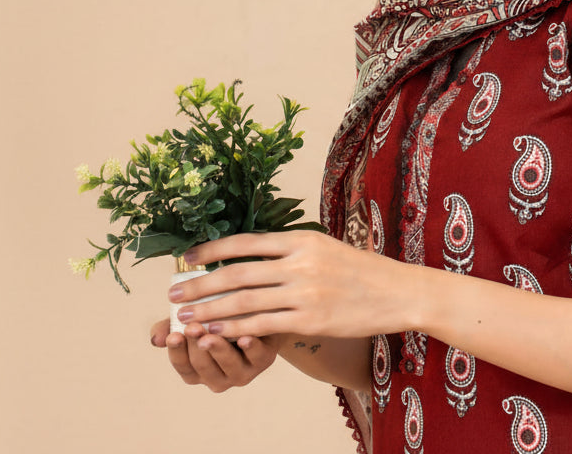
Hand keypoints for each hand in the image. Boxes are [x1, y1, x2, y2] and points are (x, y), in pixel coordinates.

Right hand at [149, 317, 277, 392]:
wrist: (256, 311)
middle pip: (204, 367)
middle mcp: (218, 378)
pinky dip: (250, 348)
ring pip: (228, 365)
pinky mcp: (263, 360)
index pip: (183, 366)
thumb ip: (171, 327)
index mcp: (197, 370)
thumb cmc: (216, 318)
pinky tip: (244, 338)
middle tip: (192, 328)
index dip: (177, 352)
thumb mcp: (192, 318)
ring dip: (218, 349)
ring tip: (210, 335)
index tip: (173, 335)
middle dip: (196, 348)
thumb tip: (156, 339)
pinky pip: (256, 356)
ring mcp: (241, 372)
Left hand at [169, 230, 417, 340]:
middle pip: (237, 273)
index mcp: (301, 239)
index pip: (245, 242)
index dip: (211, 250)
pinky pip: (262, 324)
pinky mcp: (310, 320)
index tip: (186, 258)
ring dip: (209, 309)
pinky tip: (215, 331)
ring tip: (185, 316)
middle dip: (199, 284)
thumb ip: (291, 249)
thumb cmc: (360, 270)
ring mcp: (304, 293)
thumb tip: (249, 252)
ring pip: (244, 301)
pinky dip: (234, 328)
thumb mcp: (326, 247)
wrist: (397, 292)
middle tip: (173, 293)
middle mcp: (300, 263)